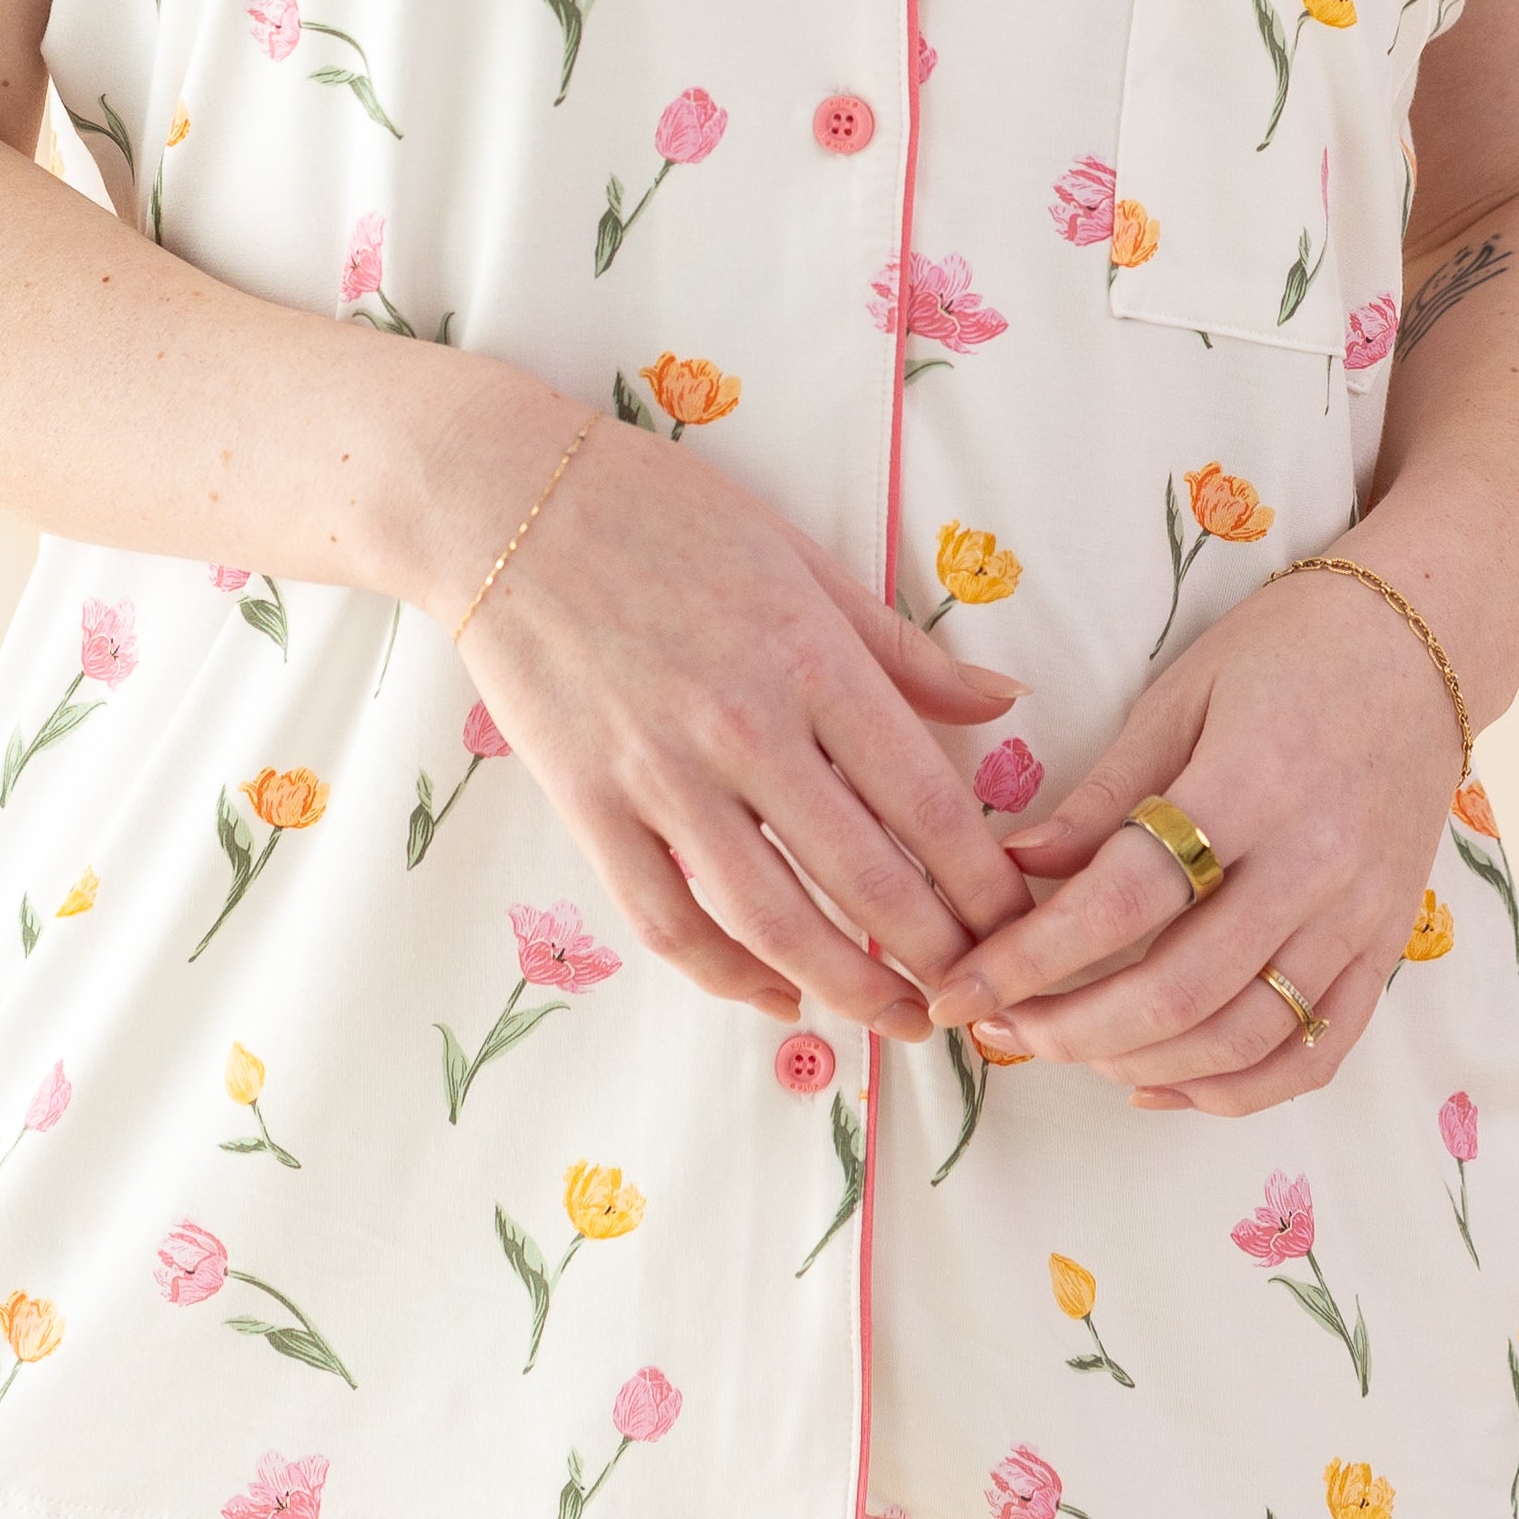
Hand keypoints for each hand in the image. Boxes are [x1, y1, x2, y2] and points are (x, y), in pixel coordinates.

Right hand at [447, 408, 1036, 1040]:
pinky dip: (729, 976)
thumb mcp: (800, 557)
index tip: (1015, 919)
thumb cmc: (662, 512)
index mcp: (810, 658)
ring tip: (898, 1017)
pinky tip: (779, 997)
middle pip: (866, 878)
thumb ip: (900, 648)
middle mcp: (744, 727)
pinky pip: (668, 920)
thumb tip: (1001, 704)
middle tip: (975, 989)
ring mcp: (660, 774)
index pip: (927, 800)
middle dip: (937, 954)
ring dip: (848, 986)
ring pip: (773, 920)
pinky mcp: (589, 804)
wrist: (503, 501)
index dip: (982, 880)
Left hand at [937, 570, 1464, 1113]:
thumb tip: (1012, 867)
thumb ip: (1102, 796)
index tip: (961, 987)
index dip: (1031, 956)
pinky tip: (1160, 1084)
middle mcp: (1314, 865)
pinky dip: (1235, 1091)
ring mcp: (1360, 917)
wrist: (1421, 647)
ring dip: (1136, 1064)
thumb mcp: (1178, 697)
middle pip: (1179, 990)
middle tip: (999, 1028)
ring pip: (1242, 1039)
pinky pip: (1315, 1052)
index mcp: (1252, 784)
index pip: (1125, 898)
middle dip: (1068, 1028)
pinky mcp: (1386, 947)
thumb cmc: (1286, 654)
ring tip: (1062, 1049)